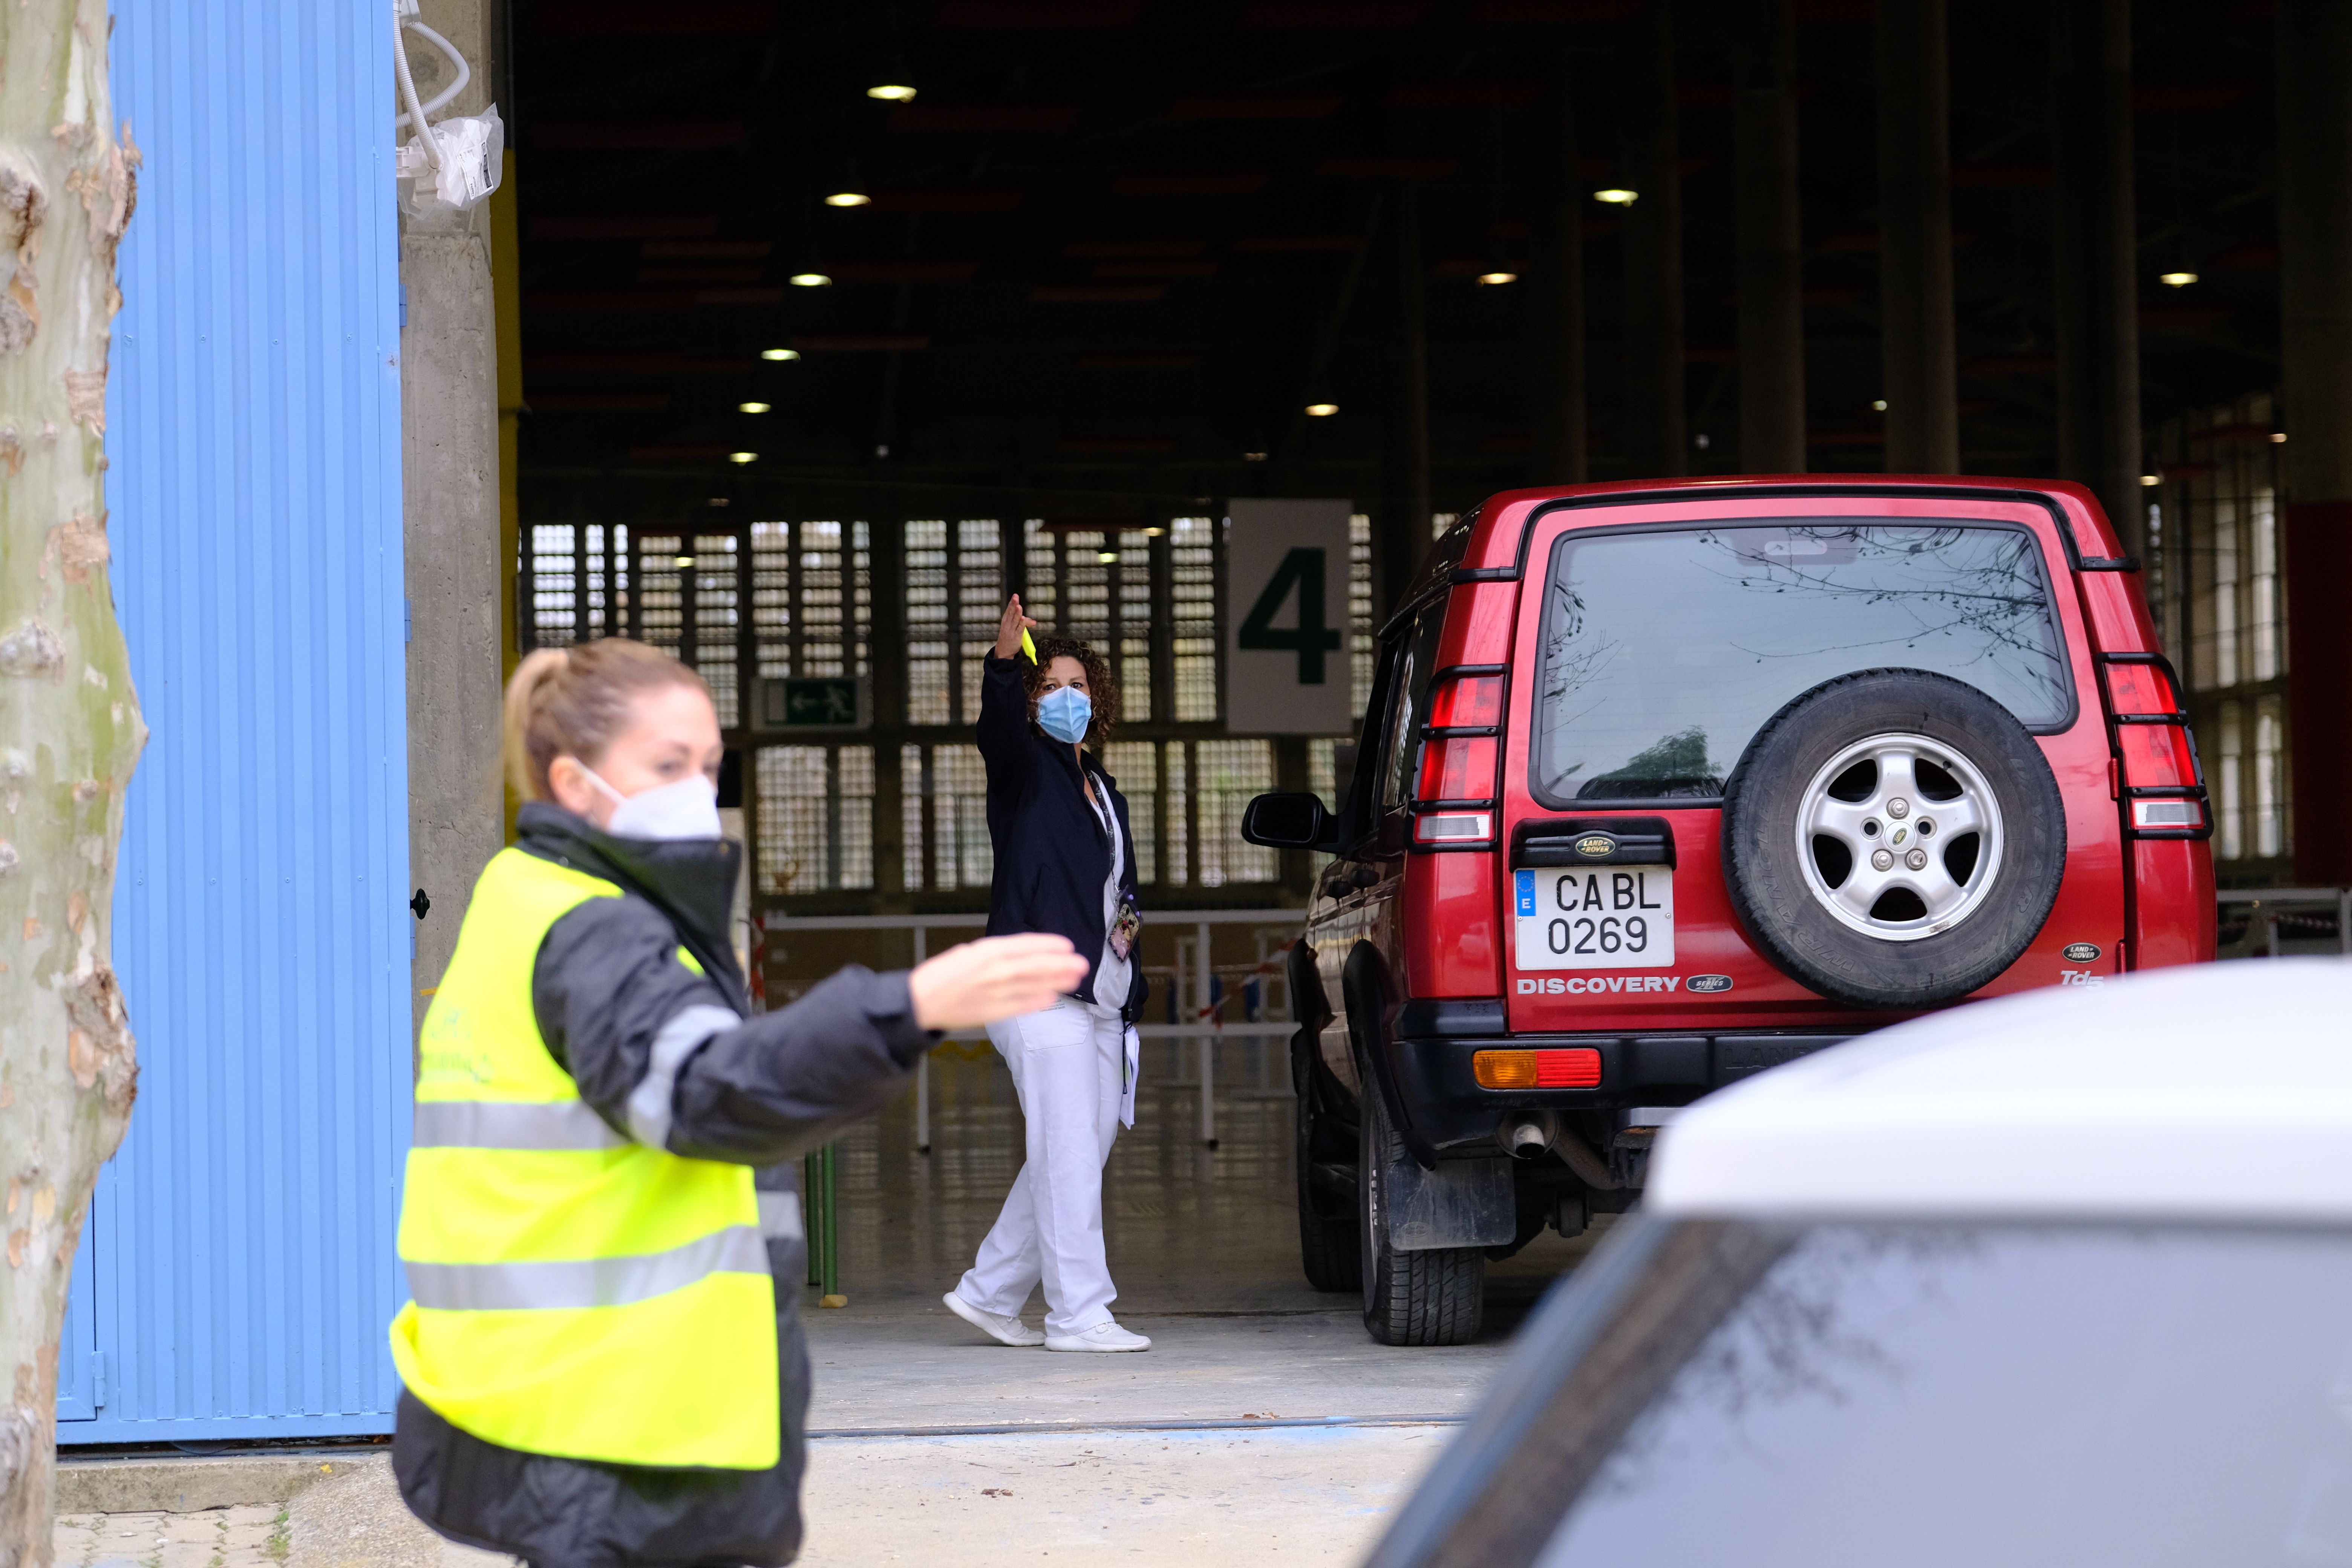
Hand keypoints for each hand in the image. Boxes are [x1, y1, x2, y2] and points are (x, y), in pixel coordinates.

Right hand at [907, 934, 1087, 1029]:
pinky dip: (1038, 1002)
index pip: (1025, 945)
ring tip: (1075, 979)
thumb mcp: (965, 953)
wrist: (918, 1002)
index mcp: (986, 951)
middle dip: (1061, 965)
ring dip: (1057, 982)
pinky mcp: (993, 1013)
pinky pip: (1021, 1006)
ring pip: (1033, 986)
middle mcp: (995, 970)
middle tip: (1082, 963)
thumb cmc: (940, 975)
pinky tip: (1053, 998)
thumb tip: (1014, 955)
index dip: (1048, 945)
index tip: (1067, 945)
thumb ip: (991, 954)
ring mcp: (996, 993)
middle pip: (1035, 966)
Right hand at [994, 594, 1038, 660]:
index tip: (1015, 596)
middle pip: (1011, 613)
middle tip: (1015, 597)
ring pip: (1015, 620)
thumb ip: (1023, 623)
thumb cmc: (1008, 638)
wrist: (1003, 652)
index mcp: (1005, 622)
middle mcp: (1007, 625)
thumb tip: (1033, 622)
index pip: (1009, 610)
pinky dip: (1021, 623)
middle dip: (1013, 605)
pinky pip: (1019, 629)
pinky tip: (1022, 618)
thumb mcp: (1013, 629)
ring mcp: (1011, 631)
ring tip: (1018, 606)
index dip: (1012, 603)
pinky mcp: (1016, 636)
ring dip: (1017, 613)